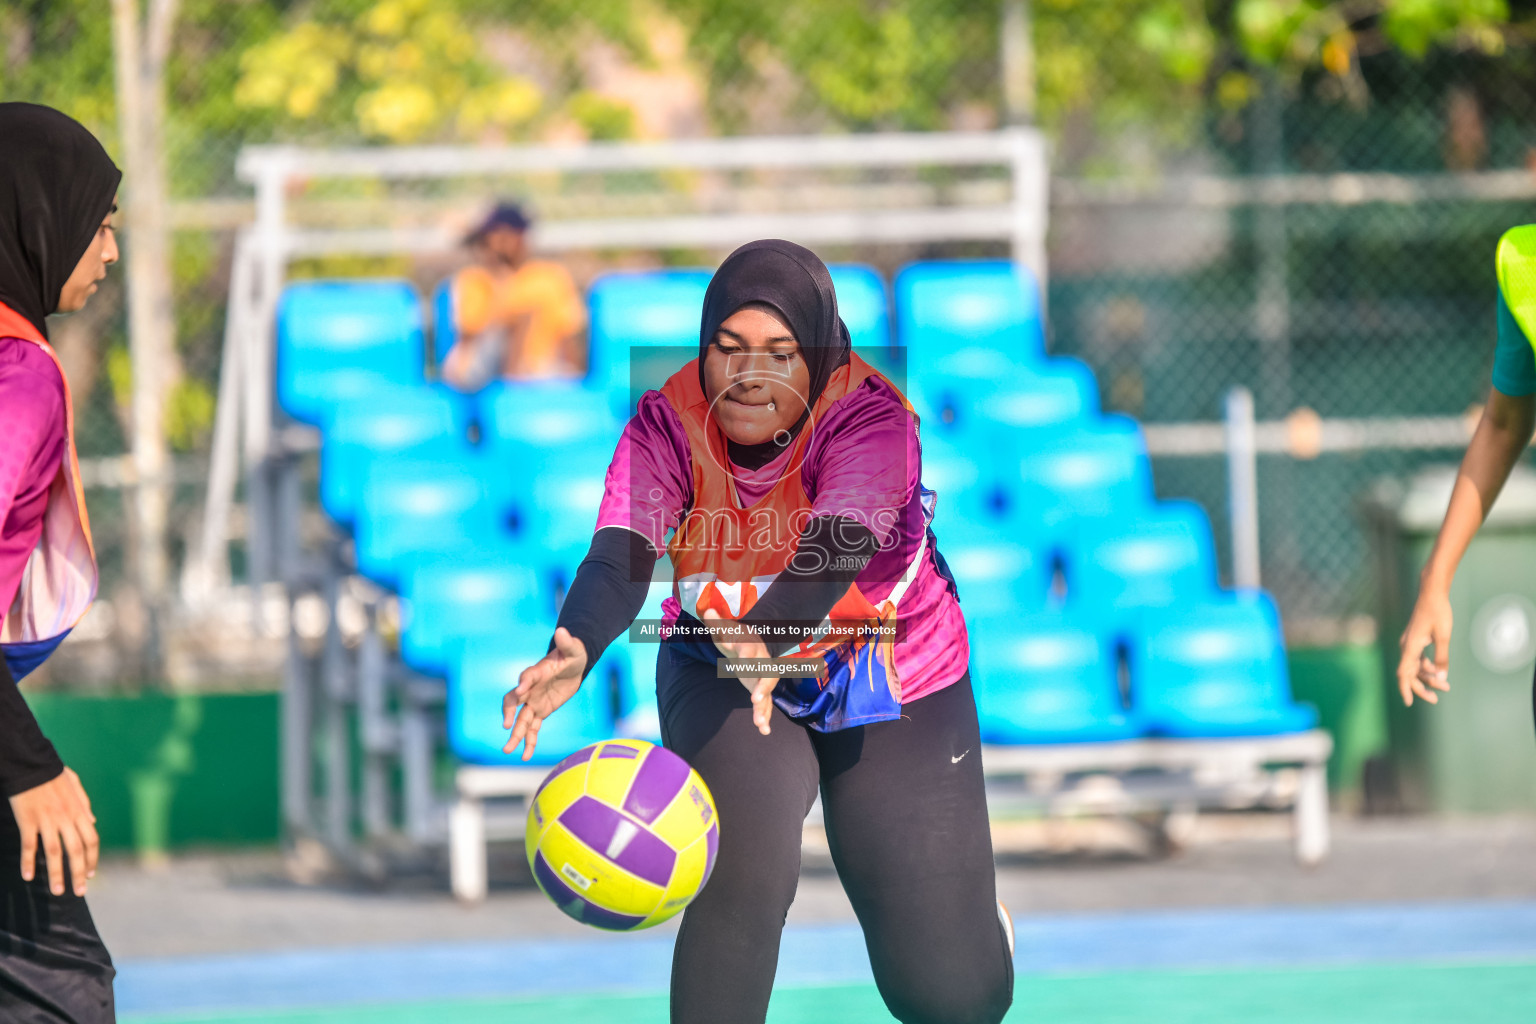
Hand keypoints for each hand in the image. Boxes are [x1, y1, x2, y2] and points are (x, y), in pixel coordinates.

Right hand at [8, 767, 97, 895]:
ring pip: (55, 853)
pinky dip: (28, 862)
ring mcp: (48, 821)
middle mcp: (67, 818)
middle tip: (79, 892)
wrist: (32, 764)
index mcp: (79, 811)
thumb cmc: (53, 774)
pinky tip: (27, 876)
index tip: (91, 874)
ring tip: (58, 891)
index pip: (91, 840)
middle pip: (76, 851)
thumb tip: (93, 821)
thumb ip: (85, 804)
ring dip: (56, 874)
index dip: (93, 859)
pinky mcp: (29, 821)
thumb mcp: (75, 785)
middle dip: (79, 874)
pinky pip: (30, 845)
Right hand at [503, 627, 586, 760]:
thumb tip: (562, 630)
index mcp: (537, 672)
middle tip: (508, 725)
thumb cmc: (573, 655)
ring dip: (515, 735)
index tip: (521, 691)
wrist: (573, 666)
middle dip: (510, 713)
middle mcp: (530, 688)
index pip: (527, 677)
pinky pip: (532, 728)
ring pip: (520, 720)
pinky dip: (529, 741)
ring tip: (507, 750)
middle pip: (514, 701)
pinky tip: (525, 756)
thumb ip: (568, 642)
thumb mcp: (574, 650)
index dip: (523, 683)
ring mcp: (533, 701)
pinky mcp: (540, 711)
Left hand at [701, 608, 777, 735]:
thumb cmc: (736, 637)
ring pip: (767, 695)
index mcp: (751, 647)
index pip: (748, 650)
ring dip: (764, 710)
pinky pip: (766, 705)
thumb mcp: (726, 629)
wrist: (753, 644)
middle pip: (765, 676)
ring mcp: (763, 678)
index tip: (741, 662)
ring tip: (760, 724)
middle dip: (762, 688)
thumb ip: (717, 623)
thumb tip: (706, 610)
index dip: (745, 656)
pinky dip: (765, 718)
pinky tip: (764, 732)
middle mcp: (761, 664)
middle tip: (755, 700)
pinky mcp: (762, 690)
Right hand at [1398, 587, 1452, 706]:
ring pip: (1415, 667)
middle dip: (1422, 687)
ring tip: (1445, 686)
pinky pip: (1417, 659)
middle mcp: (1406, 646)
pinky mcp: (1415, 640)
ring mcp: (1409, 643)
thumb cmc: (1438, 612)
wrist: (1431, 593)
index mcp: (1410, 647)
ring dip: (1428, 677)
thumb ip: (1441, 659)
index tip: (1409, 704)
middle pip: (1410, 674)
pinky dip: (1426, 667)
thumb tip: (1441, 679)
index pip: (1403, 674)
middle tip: (1437, 698)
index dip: (1406, 690)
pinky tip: (1438, 670)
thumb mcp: (1443, 637)